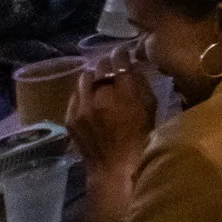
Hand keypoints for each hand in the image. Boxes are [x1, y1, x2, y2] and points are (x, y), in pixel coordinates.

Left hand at [67, 45, 155, 175]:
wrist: (115, 168)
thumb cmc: (141, 139)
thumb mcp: (151, 108)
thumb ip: (141, 85)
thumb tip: (132, 69)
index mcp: (124, 94)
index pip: (120, 61)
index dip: (122, 53)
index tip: (124, 52)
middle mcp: (100, 97)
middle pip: (99, 66)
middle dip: (107, 64)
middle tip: (113, 68)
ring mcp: (82, 108)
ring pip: (84, 78)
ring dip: (93, 77)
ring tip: (100, 83)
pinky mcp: (70, 117)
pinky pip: (75, 95)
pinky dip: (84, 93)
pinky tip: (91, 100)